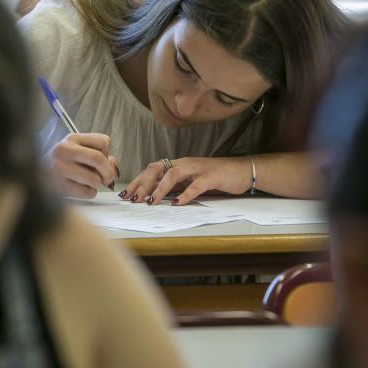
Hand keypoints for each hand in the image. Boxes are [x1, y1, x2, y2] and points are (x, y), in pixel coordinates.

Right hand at [46, 132, 119, 198]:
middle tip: (108, 178)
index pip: (103, 141)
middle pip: (98, 158)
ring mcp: (59, 168)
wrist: (34, 175)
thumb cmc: (60, 164)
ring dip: (97, 184)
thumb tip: (113, 164)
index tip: (104, 160)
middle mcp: (64, 150)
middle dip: (108, 171)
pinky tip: (80, 189)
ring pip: (94, 179)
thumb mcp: (77, 151)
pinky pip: (87, 192)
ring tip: (89, 182)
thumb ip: (98, 154)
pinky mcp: (58, 186)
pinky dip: (89, 193)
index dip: (107, 152)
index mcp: (72, 138)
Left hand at [121, 156, 251, 204]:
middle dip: (143, 183)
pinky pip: (196, 185)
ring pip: (173, 174)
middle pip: (158, 168)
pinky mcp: (212, 177)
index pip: (152, 169)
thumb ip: (175, 187)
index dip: (138, 181)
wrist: (242, 171)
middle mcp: (185, 163)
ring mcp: (198, 169)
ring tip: (151, 202)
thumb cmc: (216, 178)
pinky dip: (185, 194)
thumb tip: (154, 198)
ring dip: (160, 189)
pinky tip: (177, 204)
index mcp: (178, 164)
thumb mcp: (191, 181)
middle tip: (133, 199)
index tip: (125, 194)